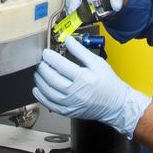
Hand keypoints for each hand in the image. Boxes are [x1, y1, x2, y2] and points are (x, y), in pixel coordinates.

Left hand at [32, 36, 150, 138]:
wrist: (115, 105)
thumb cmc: (108, 83)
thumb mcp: (97, 63)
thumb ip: (80, 51)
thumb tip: (68, 40)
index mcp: (83, 78)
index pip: (61, 65)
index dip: (50, 57)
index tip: (46, 53)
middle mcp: (75, 93)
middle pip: (52, 78)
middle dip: (43, 68)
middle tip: (41, 61)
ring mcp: (70, 104)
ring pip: (48, 92)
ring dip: (40, 81)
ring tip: (38, 72)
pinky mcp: (68, 112)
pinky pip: (50, 105)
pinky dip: (41, 97)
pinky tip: (38, 89)